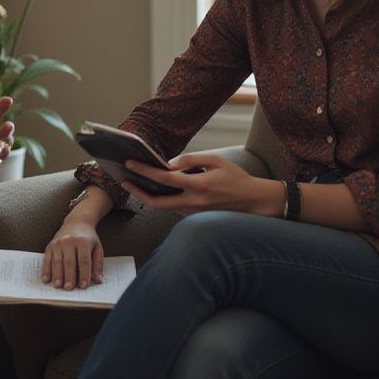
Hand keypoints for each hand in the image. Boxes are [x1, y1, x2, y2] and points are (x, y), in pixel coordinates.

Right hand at [41, 220, 103, 290]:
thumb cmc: (88, 238)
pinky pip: (47, 259)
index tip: (83, 285)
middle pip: (69, 261)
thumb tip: (97, 280)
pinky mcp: (50, 246)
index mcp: (83, 242)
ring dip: (57, 275)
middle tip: (69, 288)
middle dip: (69, 276)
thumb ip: (97, 265)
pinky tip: (46, 279)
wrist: (76, 223)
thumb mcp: (97, 248)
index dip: (84, 274)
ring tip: (58, 286)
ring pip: (57, 261)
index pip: (83, 260)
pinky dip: (46, 270)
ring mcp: (58, 243)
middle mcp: (69, 241)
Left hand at [121, 152, 277, 216]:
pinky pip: (173, 209)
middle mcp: (193, 203)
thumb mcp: (217, 160)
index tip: (129, 163)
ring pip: (163, 207)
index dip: (144, 171)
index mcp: (199, 186)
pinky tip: (154, 189)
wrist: (254, 202)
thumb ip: (191, 160)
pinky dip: (162, 199)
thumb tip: (168, 164)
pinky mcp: (194, 218)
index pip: (164, 179)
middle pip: (156, 203)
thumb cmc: (236, 178)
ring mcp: (193, 214)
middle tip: (124, 180)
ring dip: (148, 196)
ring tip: (134, 181)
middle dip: (136, 192)